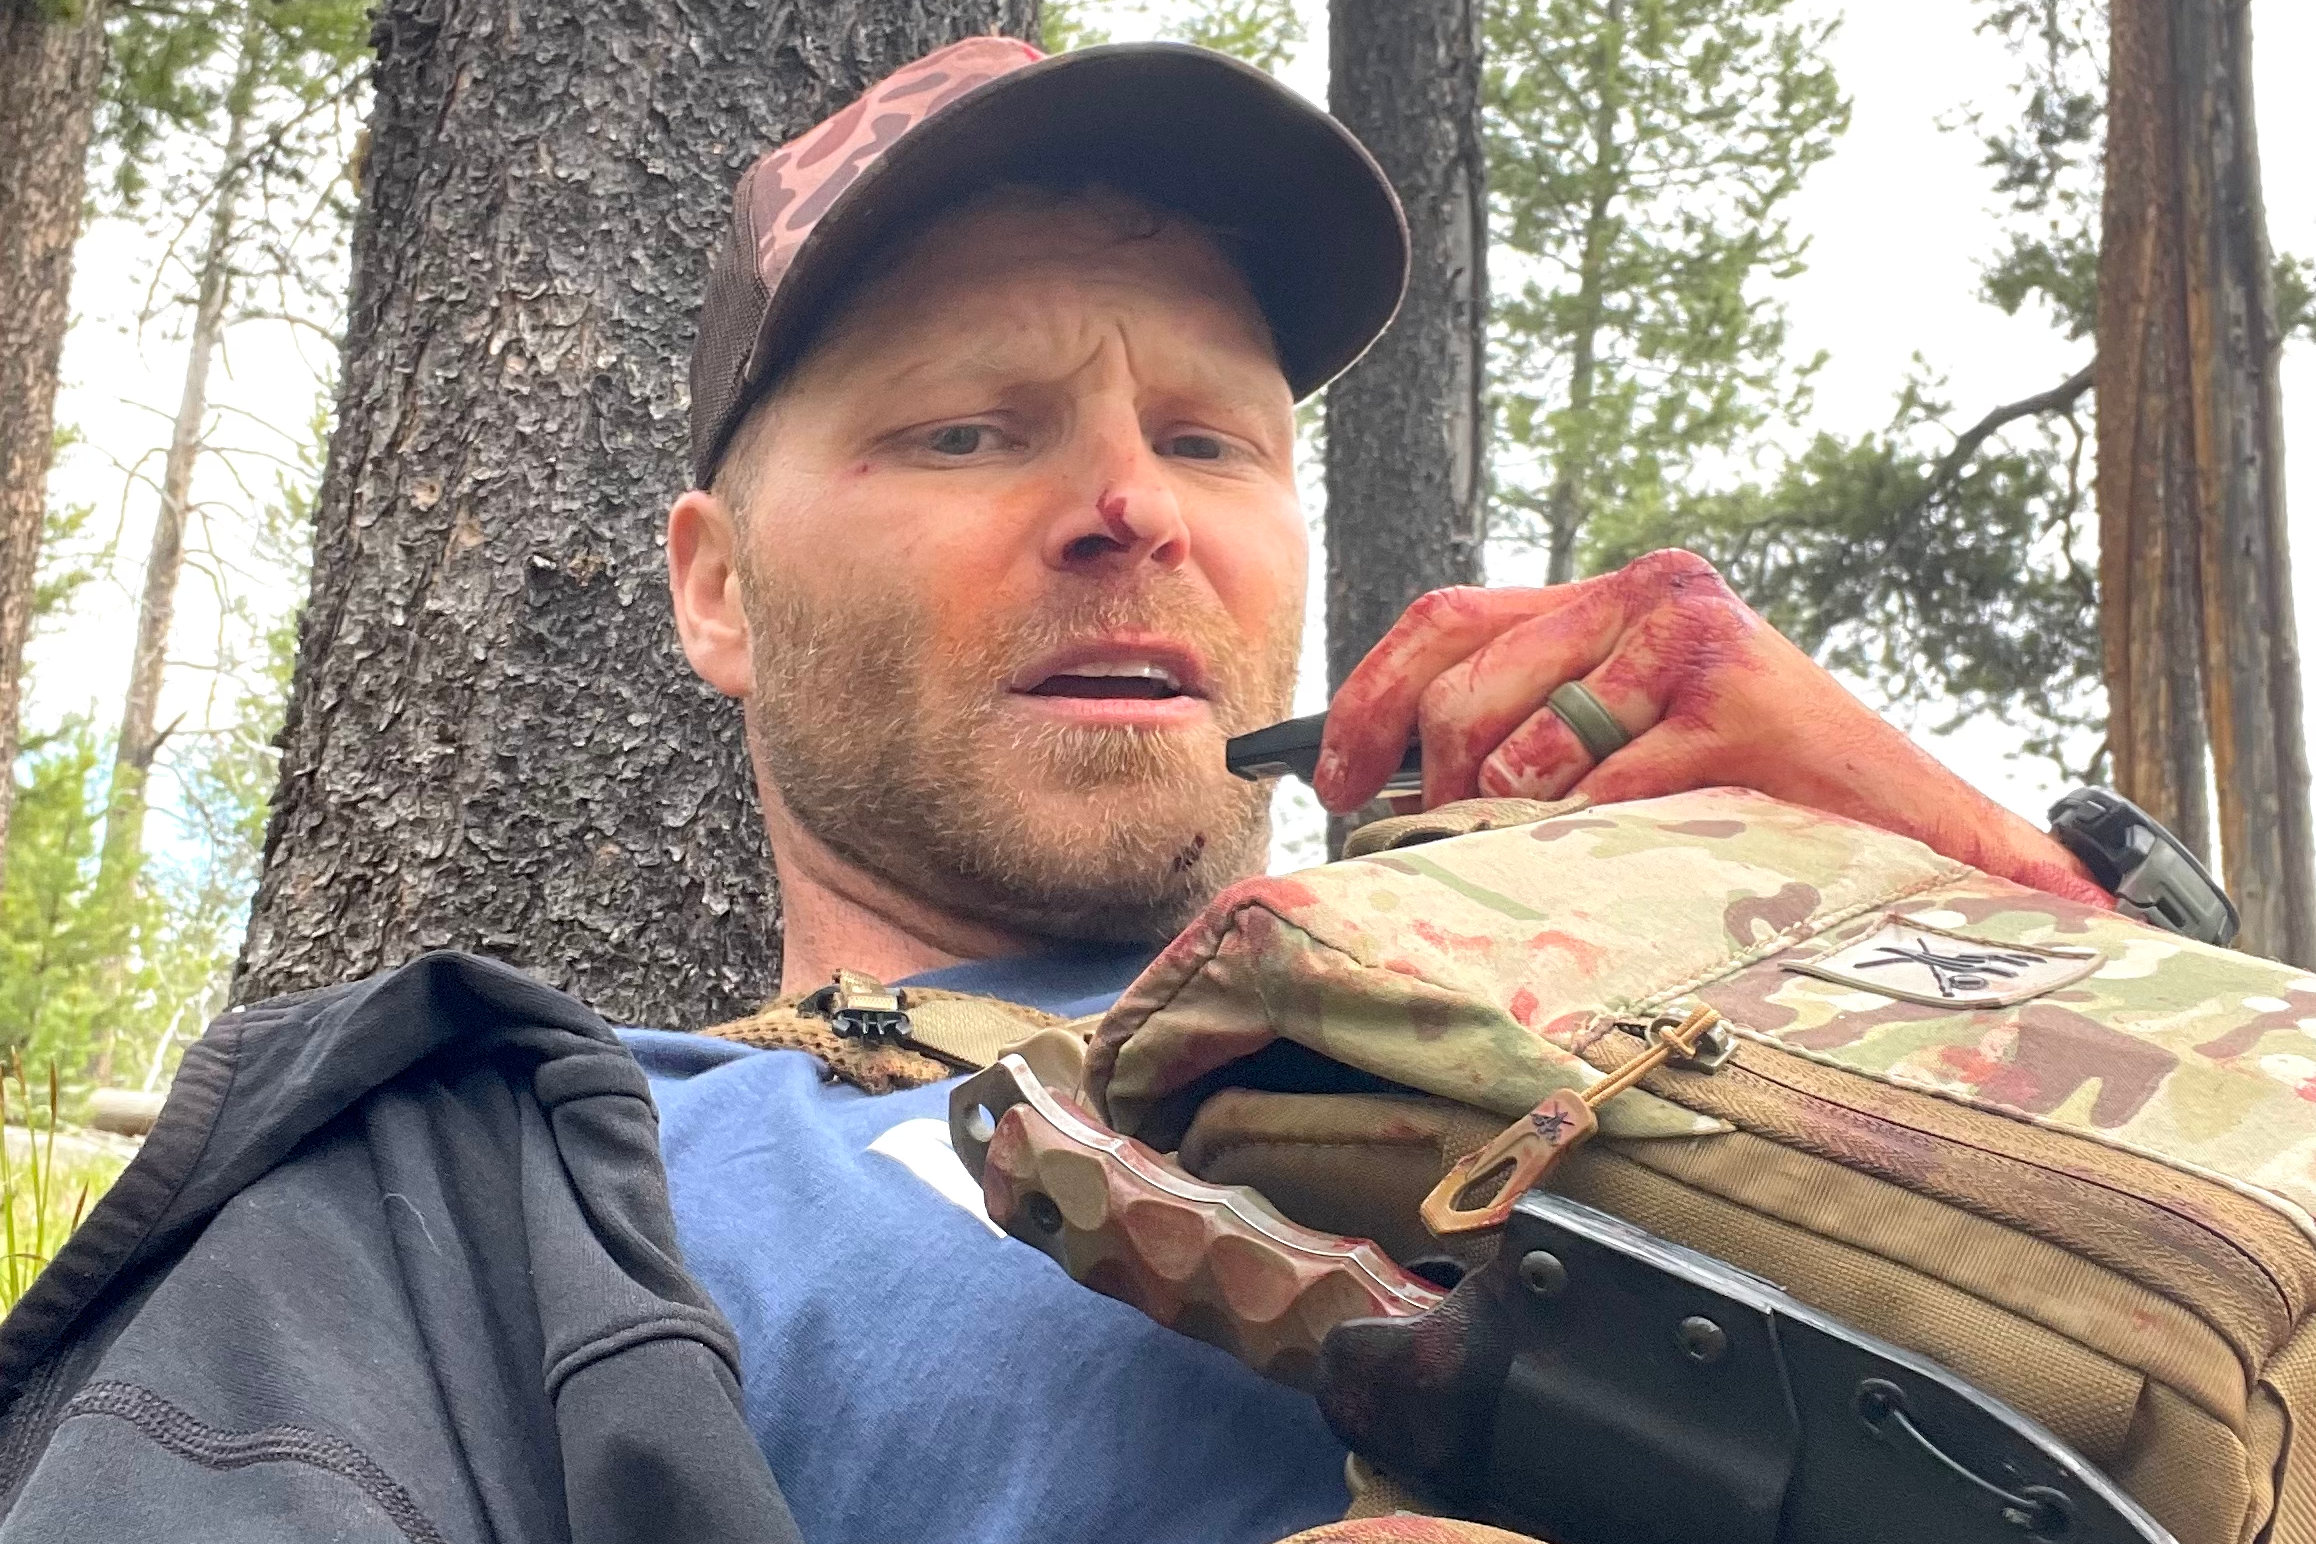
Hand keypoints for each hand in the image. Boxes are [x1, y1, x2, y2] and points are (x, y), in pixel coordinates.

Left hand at [1313, 550, 2107, 906]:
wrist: (1923, 841)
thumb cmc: (1759, 803)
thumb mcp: (1626, 745)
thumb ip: (1528, 731)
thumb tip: (1385, 779)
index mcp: (1609, 598)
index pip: (1444, 621)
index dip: (1367, 702)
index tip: (1334, 782)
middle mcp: (1647, 593)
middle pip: (1463, 688)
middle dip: (1433, 784)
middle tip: (1449, 844)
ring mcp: (1693, 638)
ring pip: (1525, 749)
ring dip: (1527, 825)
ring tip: (1584, 852)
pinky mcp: (1732, 697)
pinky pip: (1602, 795)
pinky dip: (1602, 843)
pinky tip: (1653, 855)